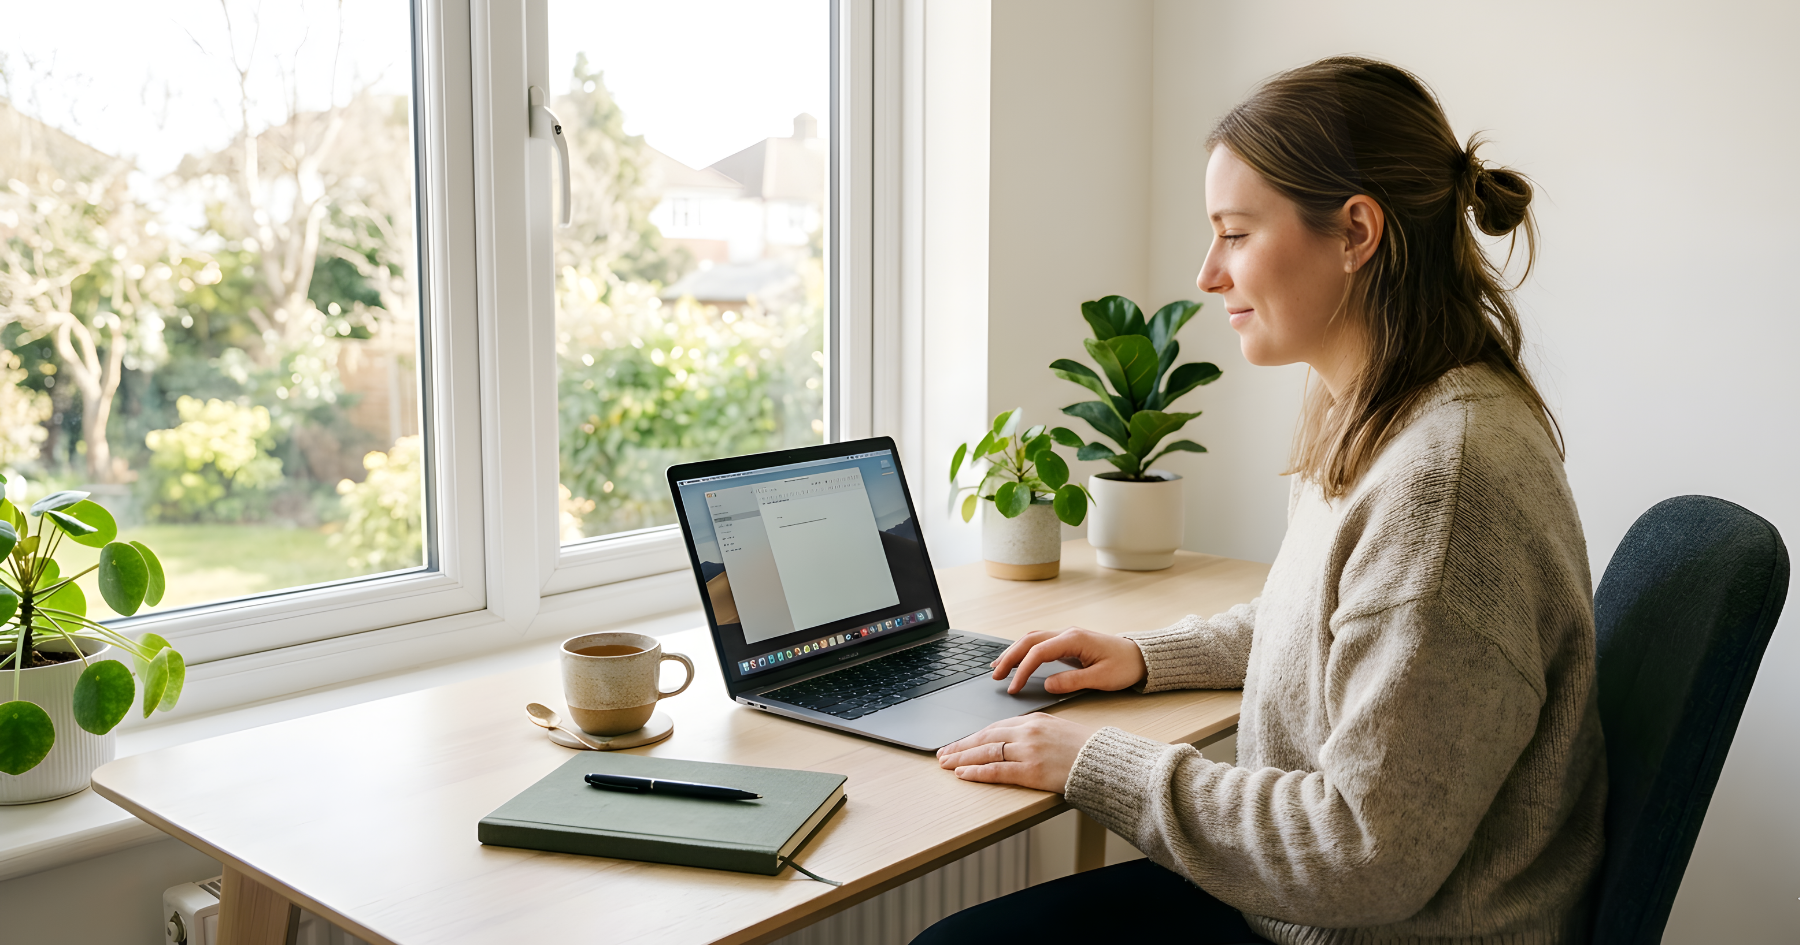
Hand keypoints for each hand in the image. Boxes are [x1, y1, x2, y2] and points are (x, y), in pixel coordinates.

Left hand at [937, 713, 1095, 792]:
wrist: (1106, 762)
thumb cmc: (1086, 749)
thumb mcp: (1058, 730)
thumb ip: (1034, 732)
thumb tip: (1013, 739)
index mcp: (1034, 720)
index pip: (995, 727)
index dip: (973, 737)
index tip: (959, 743)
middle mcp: (1028, 732)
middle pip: (985, 738)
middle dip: (961, 746)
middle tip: (943, 753)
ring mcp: (1029, 751)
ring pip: (986, 753)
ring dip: (962, 759)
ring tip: (946, 764)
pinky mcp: (1032, 771)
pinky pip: (997, 771)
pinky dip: (977, 772)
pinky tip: (963, 774)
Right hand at [990, 627, 1147, 694]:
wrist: (1140, 657)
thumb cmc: (1124, 667)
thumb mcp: (1101, 679)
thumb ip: (1073, 681)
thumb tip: (1047, 684)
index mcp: (1074, 640)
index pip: (1039, 652)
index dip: (1022, 670)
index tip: (1013, 688)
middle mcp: (1067, 633)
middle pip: (1029, 641)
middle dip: (1009, 657)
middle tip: (995, 676)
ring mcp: (1066, 636)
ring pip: (1031, 639)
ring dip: (1013, 652)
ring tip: (997, 668)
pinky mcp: (1067, 643)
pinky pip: (1039, 643)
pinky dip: (1024, 651)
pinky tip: (1014, 661)